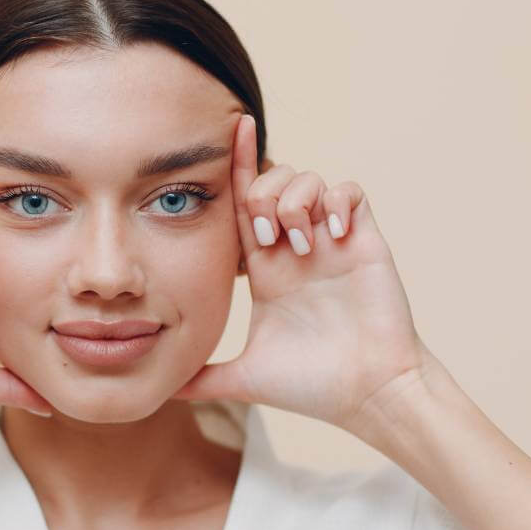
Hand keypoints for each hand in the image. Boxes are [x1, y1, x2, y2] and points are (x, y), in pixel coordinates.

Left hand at [171, 114, 428, 433]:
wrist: (368, 397)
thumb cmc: (313, 388)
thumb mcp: (244, 379)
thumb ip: (203, 379)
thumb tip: (161, 392)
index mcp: (266, 270)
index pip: (241, 208)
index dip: (233, 170)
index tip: (226, 132)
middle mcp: (296, 249)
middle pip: (270, 182)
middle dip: (260, 194)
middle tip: (267, 237)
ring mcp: (331, 243)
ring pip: (308, 180)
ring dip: (295, 200)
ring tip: (300, 243)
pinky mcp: (364, 242)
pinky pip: (350, 192)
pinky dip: (336, 202)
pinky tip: (331, 236)